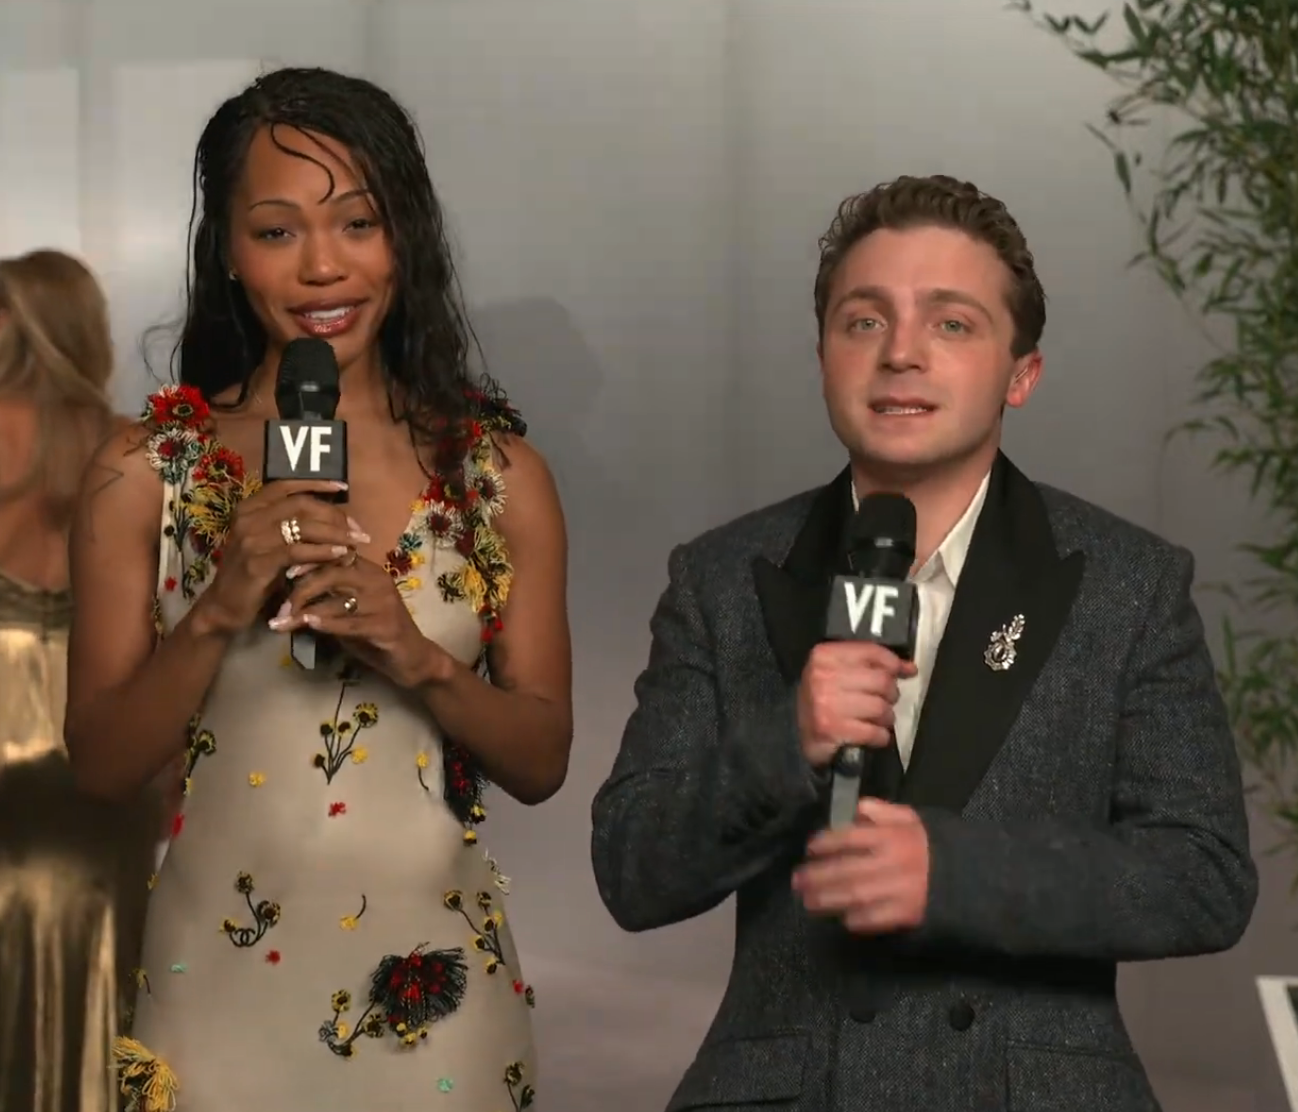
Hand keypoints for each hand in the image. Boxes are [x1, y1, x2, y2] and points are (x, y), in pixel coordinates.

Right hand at [193, 480, 361, 635]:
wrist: (224, 607)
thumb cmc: (253, 574)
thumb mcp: (269, 544)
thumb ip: (291, 527)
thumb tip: (333, 517)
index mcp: (249, 508)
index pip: (286, 486)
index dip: (317, 483)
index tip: (343, 487)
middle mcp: (248, 518)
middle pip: (301, 504)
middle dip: (335, 515)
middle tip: (357, 530)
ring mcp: (251, 539)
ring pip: (303, 526)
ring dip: (336, 534)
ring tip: (356, 542)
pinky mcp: (257, 562)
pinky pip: (297, 551)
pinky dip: (322, 551)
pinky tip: (339, 554)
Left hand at [274, 554, 452, 689]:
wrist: (412, 658)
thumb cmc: (376, 633)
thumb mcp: (348, 610)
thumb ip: (326, 598)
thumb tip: (288, 593)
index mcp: (368, 570)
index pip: (334, 554)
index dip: (307, 560)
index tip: (284, 572)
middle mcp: (377, 580)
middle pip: (332, 572)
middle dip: (301, 588)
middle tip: (281, 608)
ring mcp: (382, 603)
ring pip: (337, 597)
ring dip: (306, 610)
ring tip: (283, 622)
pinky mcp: (385, 626)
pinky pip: (350, 622)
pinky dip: (326, 622)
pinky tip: (308, 625)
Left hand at [792, 799, 929, 933]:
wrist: (966, 876)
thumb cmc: (929, 846)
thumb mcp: (910, 818)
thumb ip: (882, 811)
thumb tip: (856, 808)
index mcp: (892, 837)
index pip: (851, 837)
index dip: (826, 843)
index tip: (809, 848)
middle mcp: (892, 863)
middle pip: (847, 870)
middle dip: (818, 877)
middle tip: (797, 881)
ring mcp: (899, 890)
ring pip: (856, 896)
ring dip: (829, 900)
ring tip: (808, 902)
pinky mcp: (907, 914)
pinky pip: (876, 919)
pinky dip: (857, 920)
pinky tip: (842, 918)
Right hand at [797, 641, 915, 767]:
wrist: (793, 733)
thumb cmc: (822, 699)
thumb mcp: (837, 672)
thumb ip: (870, 665)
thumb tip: (910, 668)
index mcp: (824, 655)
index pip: (871, 651)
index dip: (893, 663)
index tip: (904, 671)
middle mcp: (823, 676)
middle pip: (881, 680)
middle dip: (890, 694)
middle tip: (884, 701)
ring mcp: (826, 703)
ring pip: (880, 707)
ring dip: (886, 717)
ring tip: (877, 720)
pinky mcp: (831, 729)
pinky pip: (873, 732)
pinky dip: (880, 736)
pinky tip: (874, 735)